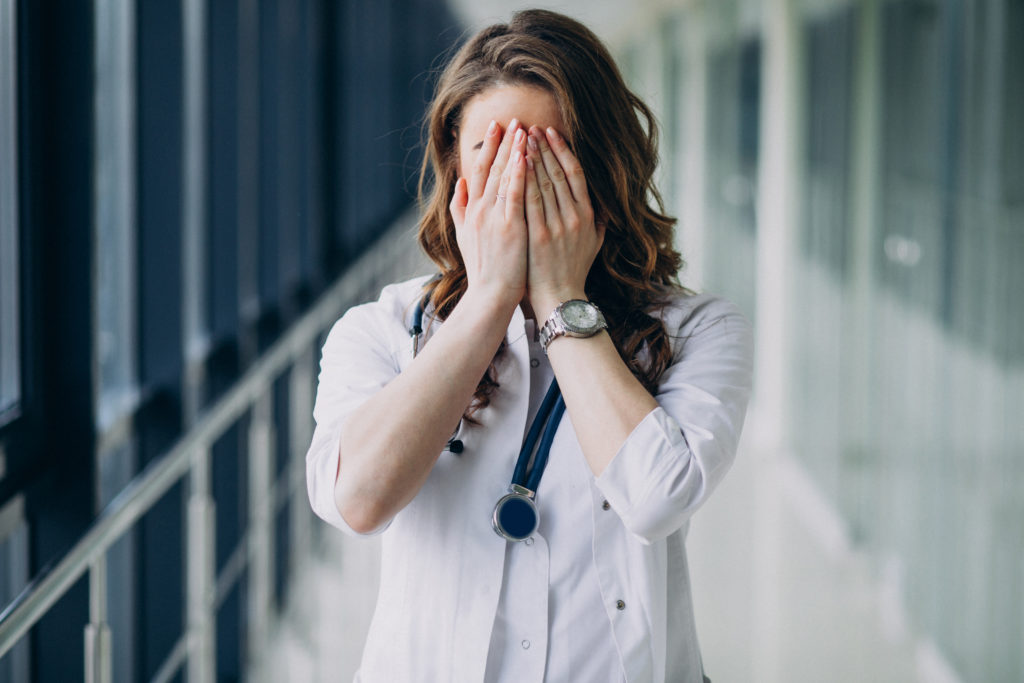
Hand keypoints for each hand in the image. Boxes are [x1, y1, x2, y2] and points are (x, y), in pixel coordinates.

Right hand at [450, 119, 528, 309]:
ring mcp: (494, 217)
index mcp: (472, 210)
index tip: (496, 127)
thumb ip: (459, 208)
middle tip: (512, 118)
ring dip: (513, 150)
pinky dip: (519, 172)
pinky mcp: (510, 226)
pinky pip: (515, 192)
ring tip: (523, 128)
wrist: (490, 295)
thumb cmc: (484, 269)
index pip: (480, 170)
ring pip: (504, 176)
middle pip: (492, 167)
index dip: (488, 147)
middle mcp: (480, 210)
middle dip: (503, 142)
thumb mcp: (464, 236)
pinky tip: (525, 154)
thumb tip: (460, 182)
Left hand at [523, 126, 604, 320]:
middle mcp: (573, 216)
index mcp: (587, 215)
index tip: (553, 133)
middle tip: (531, 127)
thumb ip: (598, 219)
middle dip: (543, 147)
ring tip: (520, 138)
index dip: (563, 150)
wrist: (560, 297)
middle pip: (557, 173)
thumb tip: (601, 199)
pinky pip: (528, 201)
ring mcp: (555, 225)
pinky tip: (514, 165)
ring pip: (542, 183)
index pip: (575, 173)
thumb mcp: (595, 243)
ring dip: (531, 158)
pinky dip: (522, 181)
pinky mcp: (537, 235)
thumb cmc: (575, 270)